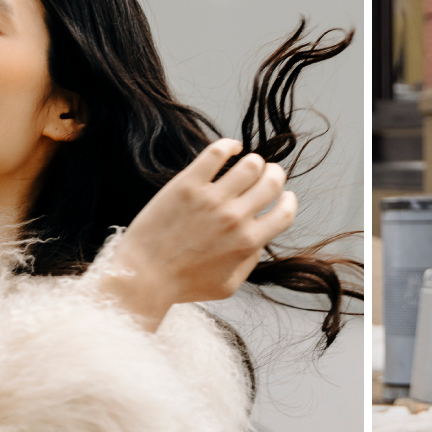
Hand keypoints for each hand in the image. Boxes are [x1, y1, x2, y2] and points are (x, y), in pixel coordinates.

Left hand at [92, 136, 298, 331]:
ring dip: (253, 162)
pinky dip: (229, 146)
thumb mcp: (227, 286)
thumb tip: (258, 242)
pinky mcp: (187, 185)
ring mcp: (211, 199)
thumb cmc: (182, 285)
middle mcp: (235, 218)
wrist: (144, 277)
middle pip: (272, 181)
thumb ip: (249, 263)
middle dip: (274, 175)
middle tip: (265, 175)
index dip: (288, 200)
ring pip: (250, 163)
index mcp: (248, 242)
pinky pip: (217, 152)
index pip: (286, 212)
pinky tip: (230, 149)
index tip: (282, 196)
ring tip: (244, 166)